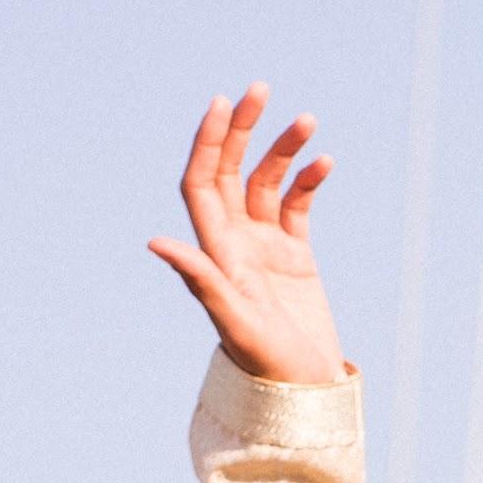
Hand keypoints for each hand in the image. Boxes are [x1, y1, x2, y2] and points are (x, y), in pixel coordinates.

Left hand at [146, 87, 345, 387]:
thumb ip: (200, 280)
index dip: (207, 143)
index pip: (202, 184)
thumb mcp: (235, 322)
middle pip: (230, 171)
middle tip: (259, 89)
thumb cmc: (267, 366)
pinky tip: (326, 162)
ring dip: (284, 149)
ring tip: (308, 122)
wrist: (304, 393)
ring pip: (267, 181)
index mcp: (217, 253)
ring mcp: (264, 248)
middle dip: (242, 129)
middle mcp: (235, 244)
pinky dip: (309, 180)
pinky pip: (296, 205)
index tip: (221, 104)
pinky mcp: (295, 257)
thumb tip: (155, 242)